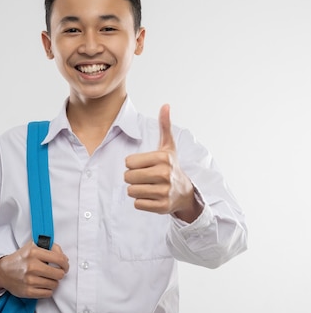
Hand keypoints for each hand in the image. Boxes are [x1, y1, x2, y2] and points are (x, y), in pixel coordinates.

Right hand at [0, 241, 68, 297]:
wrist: (3, 272)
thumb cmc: (21, 259)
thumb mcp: (33, 247)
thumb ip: (50, 248)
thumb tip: (65, 258)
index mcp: (34, 252)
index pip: (59, 259)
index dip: (65, 264)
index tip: (65, 266)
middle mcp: (32, 266)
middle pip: (59, 274)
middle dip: (60, 274)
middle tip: (57, 273)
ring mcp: (30, 280)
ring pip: (54, 284)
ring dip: (53, 282)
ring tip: (47, 278)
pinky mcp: (28, 291)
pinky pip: (48, 293)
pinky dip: (48, 290)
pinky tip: (42, 285)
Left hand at [124, 104, 202, 221]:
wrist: (184, 192)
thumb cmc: (171, 166)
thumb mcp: (168, 147)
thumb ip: (164, 126)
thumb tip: (165, 105)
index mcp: (163, 158)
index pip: (129, 163)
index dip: (132, 165)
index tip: (144, 166)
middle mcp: (164, 174)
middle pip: (128, 177)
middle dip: (133, 178)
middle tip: (145, 178)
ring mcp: (164, 192)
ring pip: (131, 191)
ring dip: (136, 190)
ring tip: (149, 187)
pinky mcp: (162, 207)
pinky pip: (137, 204)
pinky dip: (141, 202)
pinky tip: (152, 197)